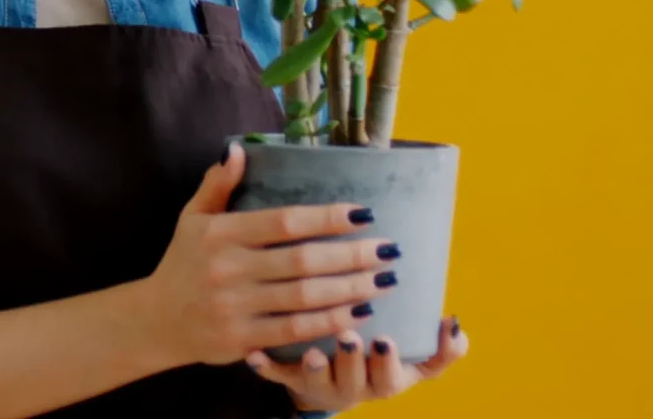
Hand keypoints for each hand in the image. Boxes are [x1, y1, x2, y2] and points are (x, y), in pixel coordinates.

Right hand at [146, 142, 400, 368]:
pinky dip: (329, 323)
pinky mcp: (241, 341)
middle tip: (388, 249)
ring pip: (304, 298)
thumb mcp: (193, 216)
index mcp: (221, 234)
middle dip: (351, 255)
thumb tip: (239, 150)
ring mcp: (235, 308)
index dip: (326, 217)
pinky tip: (358, 313)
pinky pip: (293, 331)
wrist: (155, 321)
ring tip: (383, 280)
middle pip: (302, 261)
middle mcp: (229, 269)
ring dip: (349, 289)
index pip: (284, 222)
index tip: (363, 213)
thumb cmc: (183, 262)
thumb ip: (218, 184)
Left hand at [245, 316, 468, 414]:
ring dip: (315, 367)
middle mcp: (354, 384)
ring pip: (318, 381)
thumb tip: (455, 324)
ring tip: (311, 352)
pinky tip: (252, 355)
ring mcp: (322, 382)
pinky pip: (277, 376)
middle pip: (355, 380)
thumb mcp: (415, 357)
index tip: (387, 340)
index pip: (394, 377)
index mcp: (386, 377)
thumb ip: (442, 348)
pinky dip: (266, 367)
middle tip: (349, 336)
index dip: (390, 363)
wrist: (338, 378)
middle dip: (353, 360)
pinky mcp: (292, 378)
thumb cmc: (380, 355)